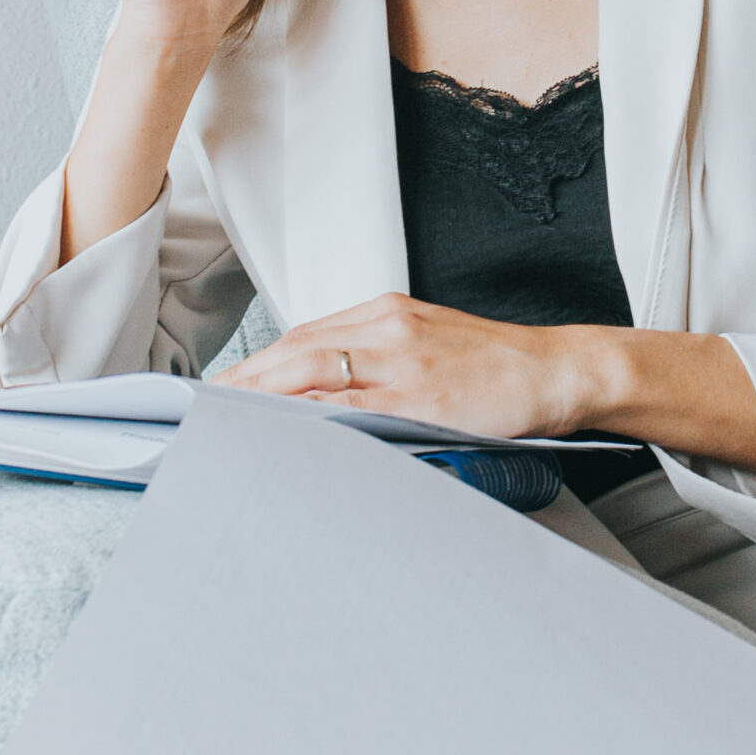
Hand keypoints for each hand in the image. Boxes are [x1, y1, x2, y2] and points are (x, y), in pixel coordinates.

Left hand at [218, 296, 755, 471]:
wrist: (555, 372)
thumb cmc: (496, 367)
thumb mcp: (430, 344)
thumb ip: (379, 361)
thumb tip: (325, 398)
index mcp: (386, 313)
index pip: (302, 339)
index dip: (256, 367)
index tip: (221, 392)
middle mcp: (385, 328)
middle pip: (292, 353)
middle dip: (241, 385)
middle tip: (200, 415)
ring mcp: (399, 360)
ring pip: (309, 376)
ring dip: (259, 403)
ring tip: (223, 431)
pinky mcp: (417, 396)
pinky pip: (347, 410)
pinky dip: (306, 422)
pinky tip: (280, 441)